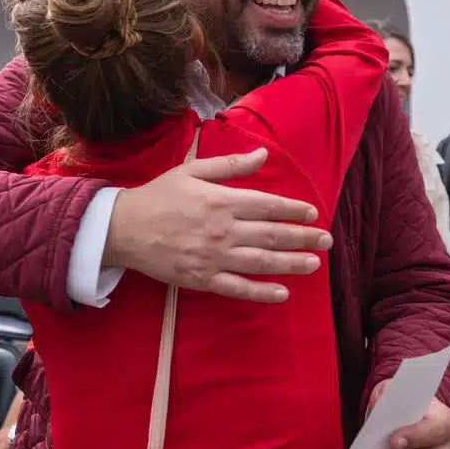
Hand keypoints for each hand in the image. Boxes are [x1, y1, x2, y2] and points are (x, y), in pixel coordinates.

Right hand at [104, 149, 329, 303]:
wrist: (123, 228)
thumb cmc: (158, 196)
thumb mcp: (193, 171)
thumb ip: (230, 165)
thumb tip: (264, 155)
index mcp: (221, 200)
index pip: (268, 205)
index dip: (293, 210)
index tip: (313, 213)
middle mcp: (223, 229)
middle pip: (272, 235)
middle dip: (303, 238)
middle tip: (326, 241)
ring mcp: (214, 257)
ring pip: (261, 262)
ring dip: (291, 263)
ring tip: (314, 264)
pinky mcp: (203, 279)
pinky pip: (238, 288)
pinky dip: (261, 292)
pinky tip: (282, 293)